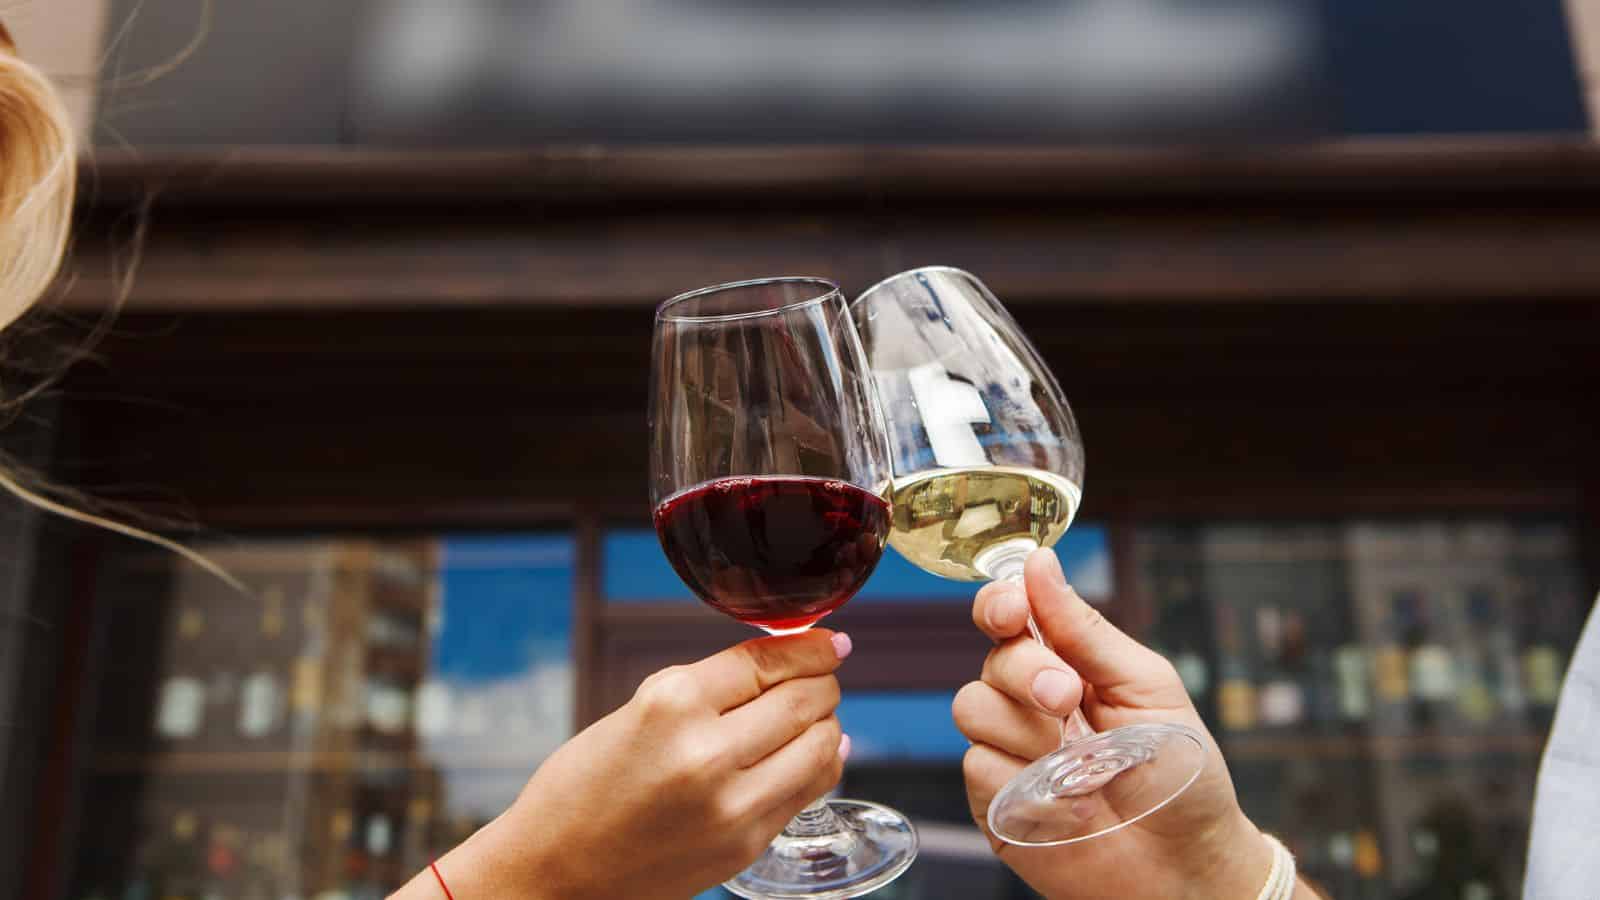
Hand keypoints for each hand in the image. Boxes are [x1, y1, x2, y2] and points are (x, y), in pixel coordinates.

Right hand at [395, 629, 850, 899]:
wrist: (554, 871)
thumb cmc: (584, 787)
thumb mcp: (637, 711)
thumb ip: (709, 688)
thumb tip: (783, 665)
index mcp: (671, 703)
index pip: (767, 660)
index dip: (809, 646)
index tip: (828, 642)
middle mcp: (707, 752)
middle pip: (804, 699)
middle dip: (822, 681)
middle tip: (822, 675)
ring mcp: (732, 805)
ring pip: (821, 744)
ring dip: (826, 722)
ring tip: (813, 715)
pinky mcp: (745, 844)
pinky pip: (809, 790)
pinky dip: (819, 764)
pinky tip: (812, 752)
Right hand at [953, 549, 1274, 899]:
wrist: (1188, 867)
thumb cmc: (1181, 777)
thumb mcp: (1146, 688)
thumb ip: (1085, 631)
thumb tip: (1041, 564)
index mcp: (1067, 665)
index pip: (1010, 618)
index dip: (1001, 604)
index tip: (1014, 608)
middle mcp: (1031, 704)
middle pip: (992, 659)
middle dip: (1026, 670)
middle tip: (1068, 698)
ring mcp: (1011, 752)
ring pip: (972, 707)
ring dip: (1024, 727)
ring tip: (1078, 762)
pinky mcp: (996, 801)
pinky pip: (976, 765)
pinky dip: (1020, 778)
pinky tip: (1065, 799)